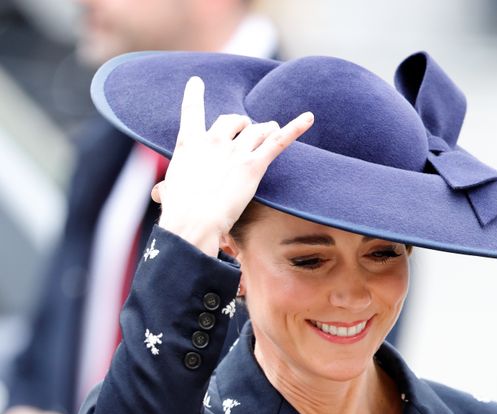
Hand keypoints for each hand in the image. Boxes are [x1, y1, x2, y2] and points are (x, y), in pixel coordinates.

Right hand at [152, 76, 313, 255]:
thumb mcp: (170, 194)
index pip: (192, 113)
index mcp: (190, 144)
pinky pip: (278, 142)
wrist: (194, 219)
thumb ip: (168, 189)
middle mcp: (214, 141)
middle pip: (233, 120)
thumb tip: (160, 196)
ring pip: (257, 130)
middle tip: (247, 128)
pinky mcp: (254, 165)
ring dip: (265, 129)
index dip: (194, 96)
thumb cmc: (179, 211)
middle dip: (241, 123)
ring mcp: (236, 151)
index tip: (196, 82)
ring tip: (271, 129)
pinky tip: (308, 119)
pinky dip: (295, 129)